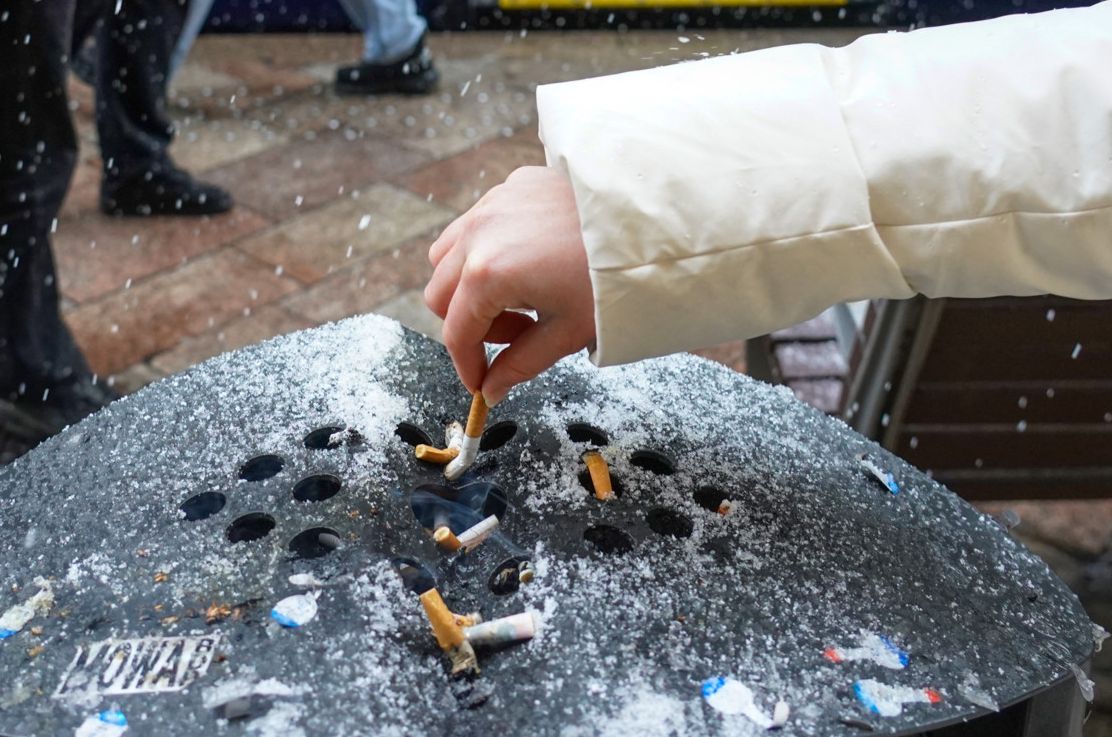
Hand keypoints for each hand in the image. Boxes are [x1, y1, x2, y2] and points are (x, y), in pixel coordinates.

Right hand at [424, 166, 594, 404]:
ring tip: (522, 297)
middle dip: (470, 324)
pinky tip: (531, 261)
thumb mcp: (566, 333)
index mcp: (488, 274)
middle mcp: (478, 233)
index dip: (468, 365)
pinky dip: (487, 249)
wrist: (651, 223)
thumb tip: (492, 390)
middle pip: (439, 294)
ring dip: (469, 284)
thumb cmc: (612, 279)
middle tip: (518, 333)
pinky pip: (477, 224)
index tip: (482, 381)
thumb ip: (520, 366)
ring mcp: (492, 203)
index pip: (456, 333)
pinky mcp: (512, 185)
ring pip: (448, 255)